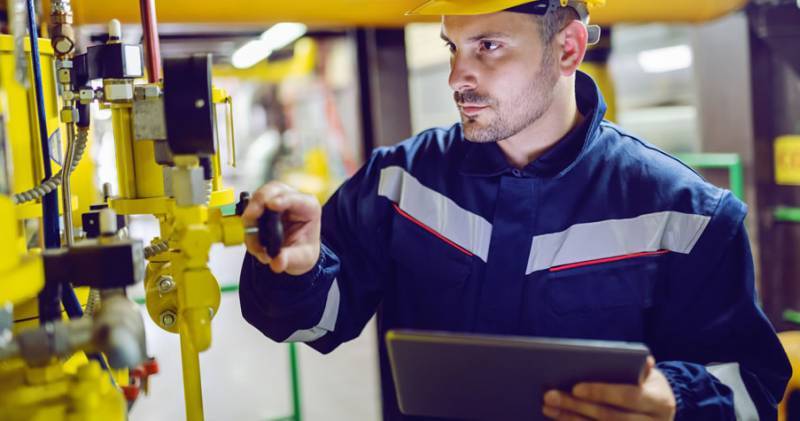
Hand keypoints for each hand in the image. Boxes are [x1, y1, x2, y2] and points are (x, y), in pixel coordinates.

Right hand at [242, 182, 320, 275]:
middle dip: (258, 204)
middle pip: (272, 191)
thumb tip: (277, 262)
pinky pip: (249, 210)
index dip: (283, 200)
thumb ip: (289, 260)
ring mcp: (275, 200)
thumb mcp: (302, 259)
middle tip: (250, 219)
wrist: (295, 252)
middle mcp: (291, 199)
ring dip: (250, 220)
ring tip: (256, 246)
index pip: (296, 199)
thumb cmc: (303, 249)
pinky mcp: (261, 206)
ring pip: (257, 199)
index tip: (272, 205)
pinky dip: (248, 227)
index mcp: (309, 208)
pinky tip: (255, 244)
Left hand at [542, 357, 675, 419]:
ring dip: (571, 419)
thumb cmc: (648, 386)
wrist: (662, 411)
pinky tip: (560, 418)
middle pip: (610, 418)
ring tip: (548, 407)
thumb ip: (639, 367)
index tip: (575, 388)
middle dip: (577, 407)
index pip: (629, 397)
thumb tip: (636, 359)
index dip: (602, 392)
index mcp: (660, 401)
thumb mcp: (649, 374)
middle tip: (549, 396)